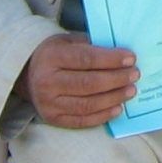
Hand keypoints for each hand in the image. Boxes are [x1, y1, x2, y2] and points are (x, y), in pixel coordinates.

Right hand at [16, 33, 139, 128]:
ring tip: (130, 91)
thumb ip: (91, 46)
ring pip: (87, 104)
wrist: (26, 75)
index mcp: (51, 57)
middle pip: (89, 83)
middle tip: (135, 75)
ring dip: (113, 98)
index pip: (86, 59)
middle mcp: (47, 82)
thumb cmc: (55, 54)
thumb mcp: (68, 41)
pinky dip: (102, 116)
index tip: (131, 58)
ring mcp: (49, 103)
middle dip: (116, 79)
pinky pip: (82, 120)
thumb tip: (122, 55)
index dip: (111, 60)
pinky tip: (118, 108)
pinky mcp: (53, 119)